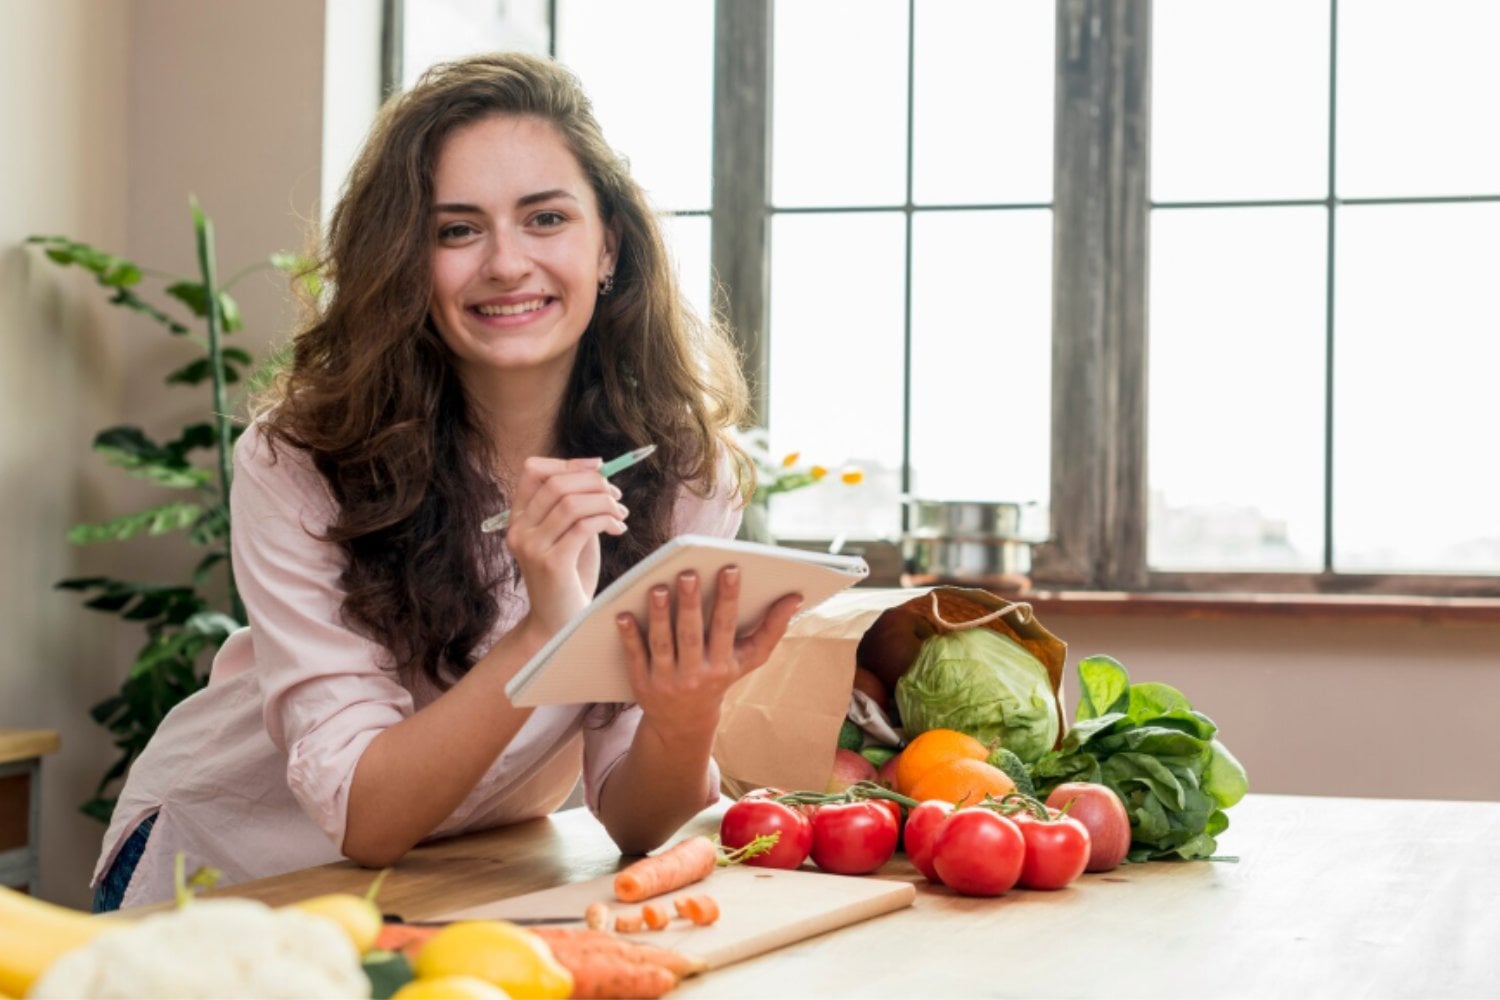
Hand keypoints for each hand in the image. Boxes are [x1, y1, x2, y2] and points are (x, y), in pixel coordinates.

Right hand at [505, 456, 628, 634]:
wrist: (559, 623)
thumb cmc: (569, 578)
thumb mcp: (568, 535)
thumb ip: (575, 507)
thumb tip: (599, 475)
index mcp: (519, 518)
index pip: (533, 471)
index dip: (568, 463)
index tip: (599, 467)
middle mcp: (519, 530)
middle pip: (556, 483)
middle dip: (594, 482)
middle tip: (616, 494)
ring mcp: (532, 547)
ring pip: (571, 502)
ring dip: (604, 501)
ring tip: (620, 513)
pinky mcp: (552, 563)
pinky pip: (583, 526)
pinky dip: (606, 520)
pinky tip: (618, 528)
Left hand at [615, 565, 802, 742]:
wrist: (685, 722)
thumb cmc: (720, 677)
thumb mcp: (749, 659)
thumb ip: (772, 628)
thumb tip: (795, 597)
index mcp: (723, 664)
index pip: (726, 626)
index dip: (728, 598)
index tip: (729, 569)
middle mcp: (696, 674)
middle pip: (692, 634)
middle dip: (690, 603)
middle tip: (687, 573)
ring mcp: (667, 681)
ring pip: (663, 644)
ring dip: (659, 616)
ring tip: (656, 588)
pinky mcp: (642, 685)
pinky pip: (635, 657)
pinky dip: (629, 637)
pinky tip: (622, 614)